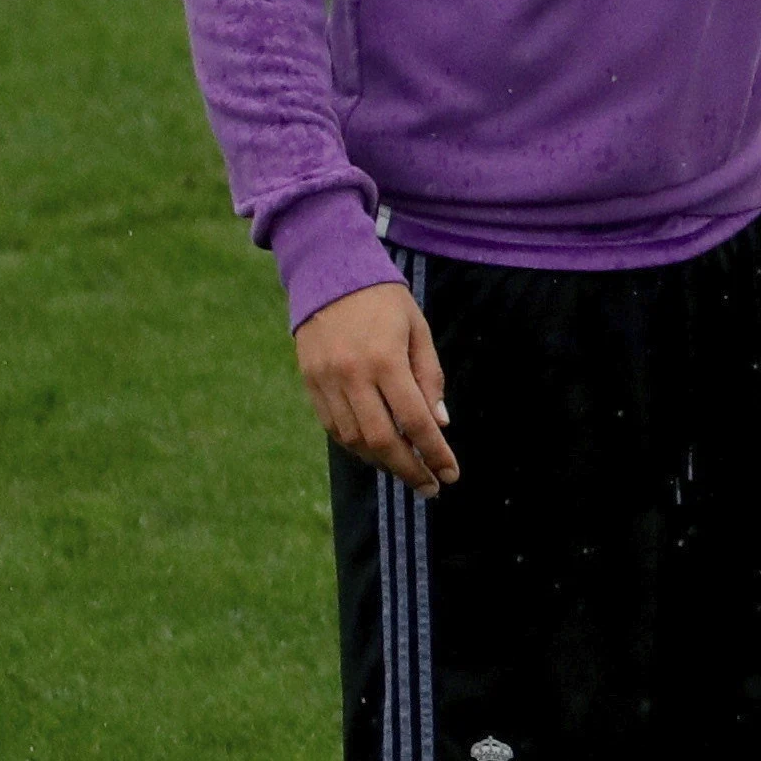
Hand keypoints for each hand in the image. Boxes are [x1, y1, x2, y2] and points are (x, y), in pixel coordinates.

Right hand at [296, 281, 458, 494]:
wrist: (328, 272)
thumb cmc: (385, 301)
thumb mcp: (419, 330)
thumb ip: (430, 377)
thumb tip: (440, 424)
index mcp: (385, 361)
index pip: (414, 421)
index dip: (434, 452)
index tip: (450, 474)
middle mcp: (352, 375)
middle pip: (381, 440)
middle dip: (409, 470)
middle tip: (430, 487)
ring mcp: (326, 381)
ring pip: (354, 439)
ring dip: (382, 462)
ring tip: (407, 470)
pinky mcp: (310, 382)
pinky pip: (334, 427)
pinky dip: (356, 445)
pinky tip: (377, 451)